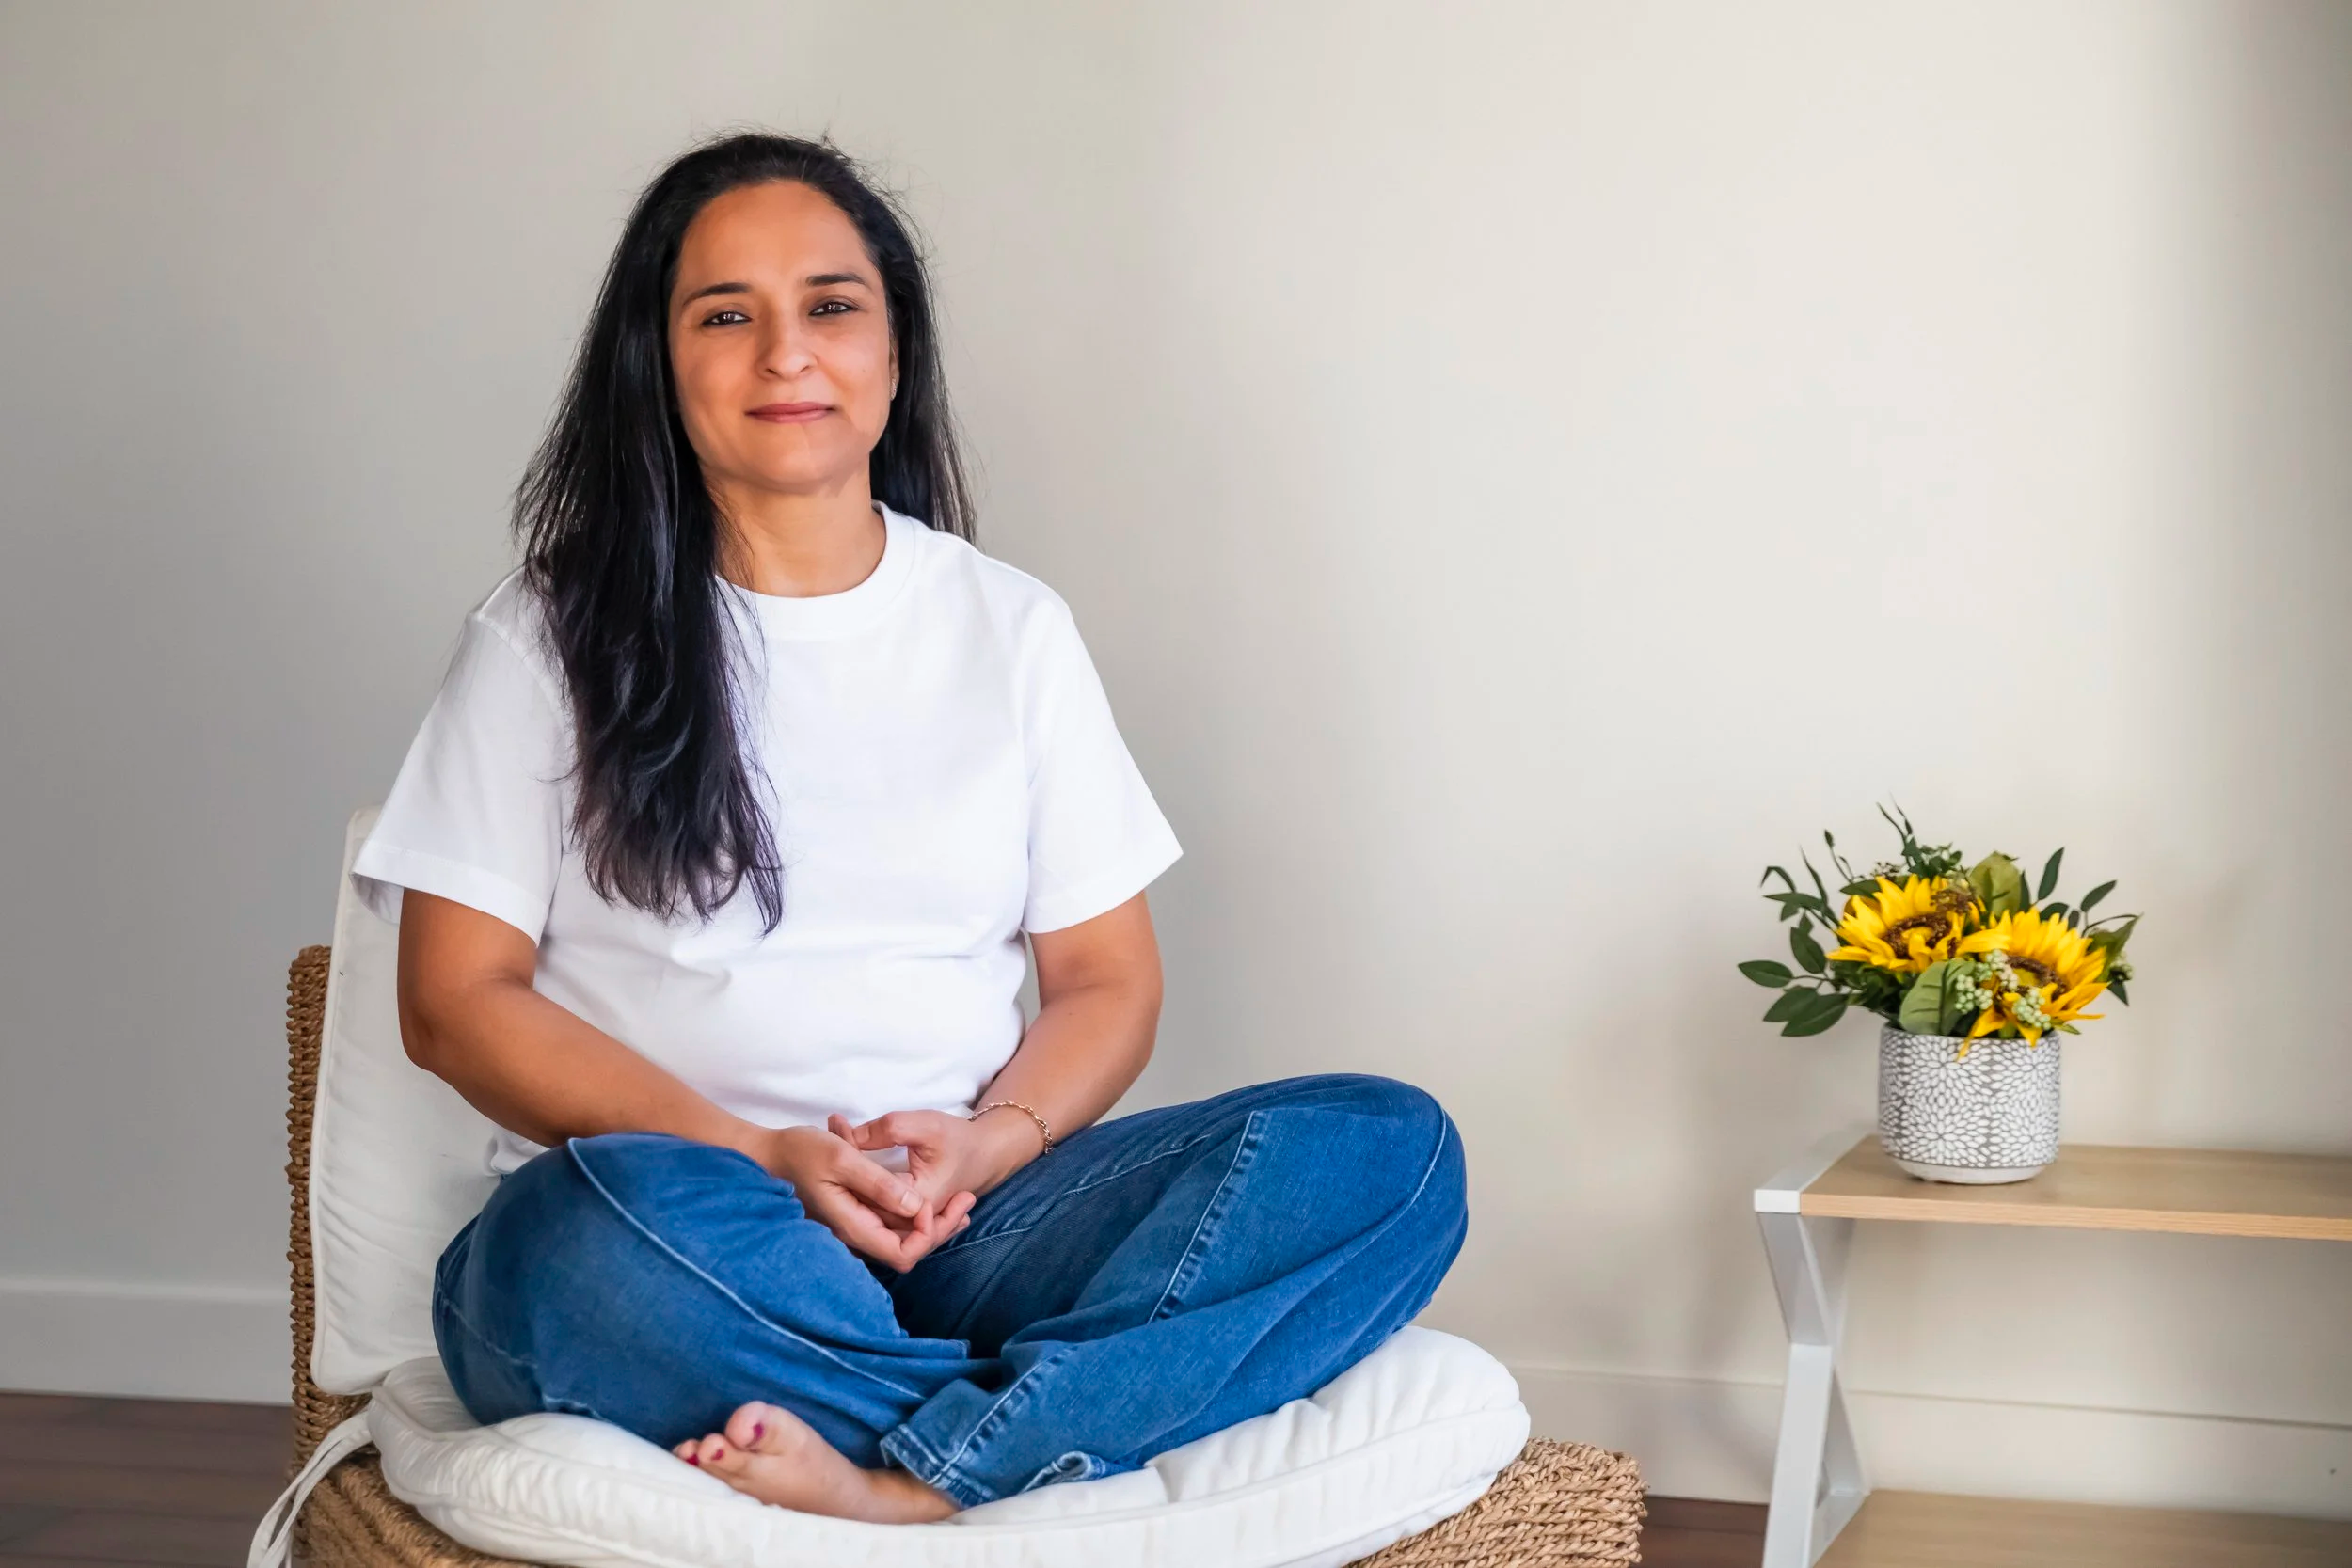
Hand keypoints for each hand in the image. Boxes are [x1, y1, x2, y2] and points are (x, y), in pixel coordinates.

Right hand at [755, 1124, 974, 1272]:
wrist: (769, 1153)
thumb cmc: (800, 1151)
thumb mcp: (842, 1158)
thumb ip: (878, 1183)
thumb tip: (915, 1206)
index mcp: (852, 1224)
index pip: (901, 1254)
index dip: (927, 1236)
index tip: (938, 1204)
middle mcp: (855, 1233)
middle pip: (908, 1249)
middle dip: (941, 1229)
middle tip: (968, 1201)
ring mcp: (855, 1225)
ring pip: (903, 1236)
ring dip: (933, 1221)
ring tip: (963, 1200)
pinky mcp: (856, 1214)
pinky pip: (892, 1223)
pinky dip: (916, 1212)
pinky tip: (936, 1197)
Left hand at [828, 1108, 1039, 1218]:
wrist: (985, 1155)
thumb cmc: (959, 1140)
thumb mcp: (925, 1125)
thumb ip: (888, 1130)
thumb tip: (848, 1137)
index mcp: (915, 1203)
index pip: (866, 1192)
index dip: (846, 1162)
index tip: (841, 1132)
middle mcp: (907, 1221)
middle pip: (859, 1201)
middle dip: (841, 1165)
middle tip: (835, 1128)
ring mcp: (903, 1223)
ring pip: (862, 1205)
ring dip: (846, 1173)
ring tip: (838, 1134)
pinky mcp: (899, 1218)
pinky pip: (870, 1205)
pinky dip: (856, 1179)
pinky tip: (849, 1153)